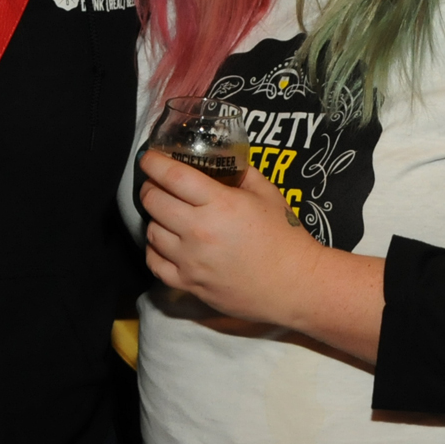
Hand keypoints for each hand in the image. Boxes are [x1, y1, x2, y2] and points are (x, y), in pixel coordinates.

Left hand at [138, 150, 321, 325]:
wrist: (295, 285)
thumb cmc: (285, 237)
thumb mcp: (267, 193)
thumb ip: (241, 173)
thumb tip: (222, 161)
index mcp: (220, 204)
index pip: (172, 176)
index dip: (154, 163)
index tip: (149, 158)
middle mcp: (199, 231)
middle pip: (153, 202)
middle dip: (150, 188)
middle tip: (156, 185)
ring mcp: (191, 260)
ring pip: (151, 232)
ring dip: (154, 219)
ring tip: (166, 215)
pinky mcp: (189, 284)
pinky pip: (155, 264)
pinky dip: (154, 250)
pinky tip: (165, 243)